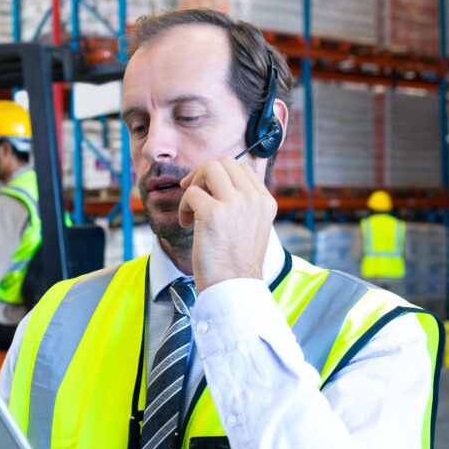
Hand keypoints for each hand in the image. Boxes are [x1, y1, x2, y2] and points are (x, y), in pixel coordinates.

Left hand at [178, 157, 276, 292]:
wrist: (234, 287)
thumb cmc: (236, 262)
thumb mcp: (252, 227)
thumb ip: (243, 203)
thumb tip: (217, 182)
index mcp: (265, 201)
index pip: (242, 168)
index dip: (221, 176)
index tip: (210, 192)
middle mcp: (253, 198)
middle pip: (225, 162)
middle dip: (204, 173)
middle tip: (194, 192)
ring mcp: (234, 203)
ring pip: (208, 168)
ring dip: (193, 184)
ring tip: (191, 207)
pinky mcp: (212, 213)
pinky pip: (190, 192)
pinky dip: (183, 206)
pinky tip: (187, 224)